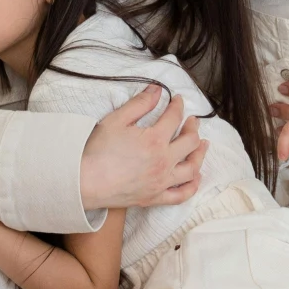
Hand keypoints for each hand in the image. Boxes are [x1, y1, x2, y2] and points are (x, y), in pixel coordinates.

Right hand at [81, 86, 207, 211]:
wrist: (84, 182)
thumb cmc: (97, 150)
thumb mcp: (116, 120)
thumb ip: (139, 104)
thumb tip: (157, 90)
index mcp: (155, 140)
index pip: (174, 118)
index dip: (178, 106)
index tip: (178, 100)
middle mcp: (163, 161)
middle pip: (190, 142)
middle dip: (193, 127)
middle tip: (193, 121)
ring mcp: (161, 182)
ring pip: (192, 168)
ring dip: (201, 154)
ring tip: (203, 145)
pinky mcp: (155, 197)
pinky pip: (181, 195)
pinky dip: (192, 186)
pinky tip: (196, 178)